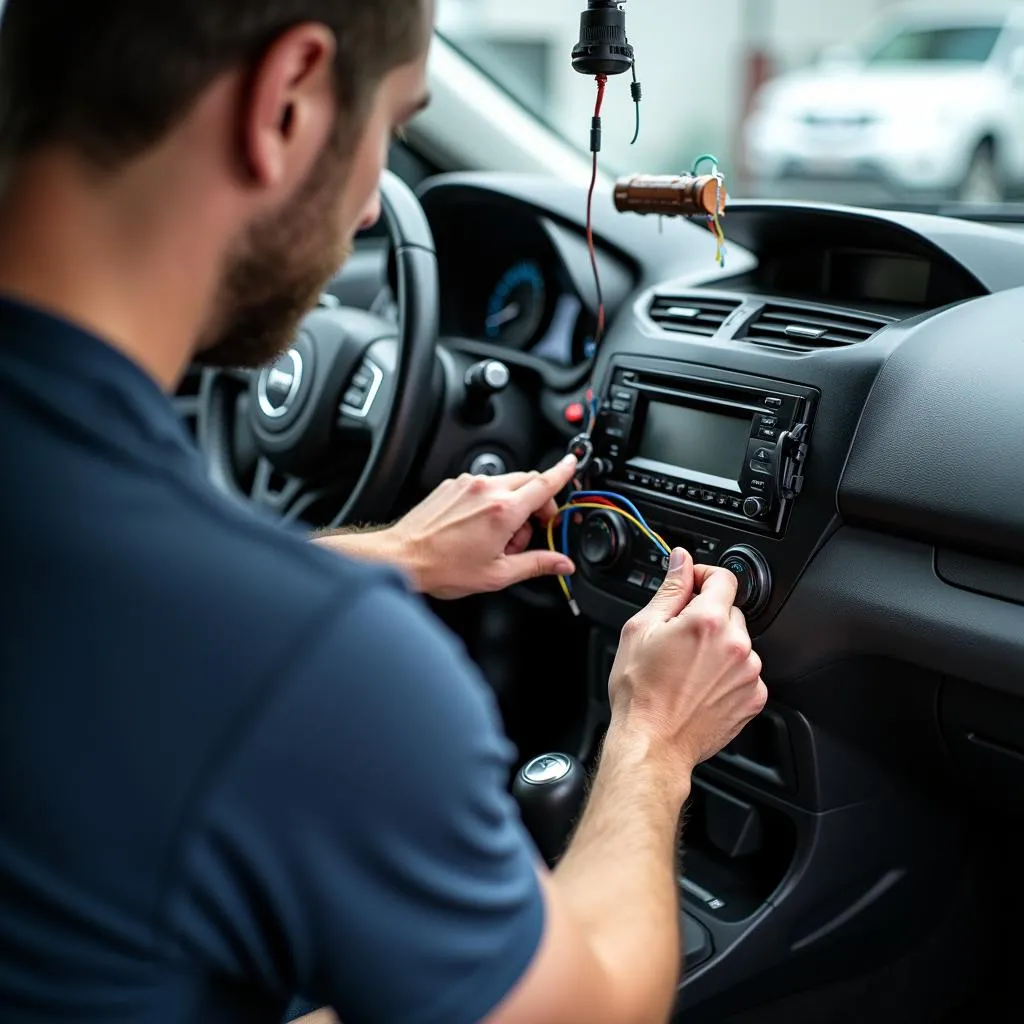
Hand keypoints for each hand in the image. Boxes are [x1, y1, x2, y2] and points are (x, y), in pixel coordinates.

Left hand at [383, 455, 578, 598]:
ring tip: (498, 537)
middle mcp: (486, 490)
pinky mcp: (452, 485)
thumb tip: (562, 564)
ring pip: (506, 484)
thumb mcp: (498, 574)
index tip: (573, 463)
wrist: (403, 557)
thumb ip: (536, 565)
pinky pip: (482, 486)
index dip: (563, 472)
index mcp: (503, 511)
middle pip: (528, 482)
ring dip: (512, 505)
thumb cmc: (443, 567)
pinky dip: (490, 502)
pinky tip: (478, 528)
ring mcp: (467, 484)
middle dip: (537, 504)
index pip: (544, 483)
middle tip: (528, 533)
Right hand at [607, 548, 765, 778]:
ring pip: (738, 642)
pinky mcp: (754, 697)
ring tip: (687, 667)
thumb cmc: (640, 692)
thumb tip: (681, 561)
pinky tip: (700, 685)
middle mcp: (736, 645)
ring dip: (718, 646)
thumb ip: (669, 589)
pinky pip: (744, 671)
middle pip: (729, 610)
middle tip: (678, 638)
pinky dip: (727, 673)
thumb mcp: (641, 629)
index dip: (702, 576)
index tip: (690, 586)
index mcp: (708, 621)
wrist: (653, 743)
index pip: (723, 577)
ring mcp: (749, 673)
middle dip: (706, 616)